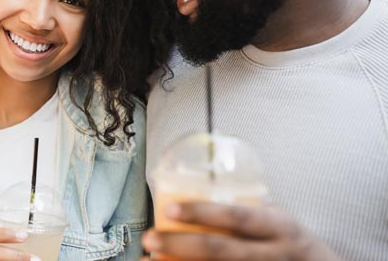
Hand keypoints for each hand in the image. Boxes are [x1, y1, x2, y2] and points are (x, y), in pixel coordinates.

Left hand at [141, 201, 340, 260]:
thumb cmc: (294, 242)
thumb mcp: (280, 221)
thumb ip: (247, 209)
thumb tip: (199, 188)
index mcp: (278, 227)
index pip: (237, 217)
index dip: (202, 212)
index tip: (169, 208)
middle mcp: (272, 255)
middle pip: (221, 251)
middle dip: (179, 245)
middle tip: (148, 239)